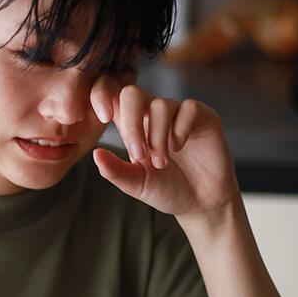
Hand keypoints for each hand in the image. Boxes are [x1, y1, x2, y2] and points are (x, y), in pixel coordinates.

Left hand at [90, 76, 238, 219]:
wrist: (201, 203)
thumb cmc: (167, 191)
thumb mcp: (137, 184)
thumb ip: (116, 171)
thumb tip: (95, 153)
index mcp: (132, 125)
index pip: (112, 96)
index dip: (102, 95)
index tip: (103, 117)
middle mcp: (153, 114)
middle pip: (133, 93)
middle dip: (132, 123)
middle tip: (139, 155)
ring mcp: (178, 113)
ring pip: (160, 105)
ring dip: (157, 137)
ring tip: (161, 162)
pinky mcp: (202, 116)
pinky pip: (188, 108)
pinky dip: (180, 129)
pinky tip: (179, 147)